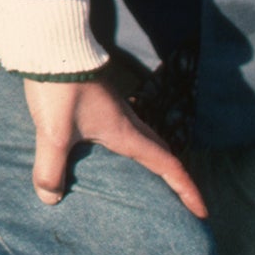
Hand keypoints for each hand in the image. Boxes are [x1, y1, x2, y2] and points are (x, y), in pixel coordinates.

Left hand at [23, 77, 206, 217]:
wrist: (51, 43)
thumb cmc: (60, 88)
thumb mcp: (53, 133)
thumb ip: (51, 168)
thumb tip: (50, 199)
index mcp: (126, 132)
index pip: (168, 165)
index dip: (187, 189)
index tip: (203, 212)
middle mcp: (125, 121)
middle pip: (159, 152)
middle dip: (173, 178)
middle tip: (180, 200)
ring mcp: (110, 109)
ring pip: (139, 140)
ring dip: (148, 161)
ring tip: (145, 183)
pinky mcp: (93, 101)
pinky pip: (117, 131)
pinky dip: (121, 148)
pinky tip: (101, 154)